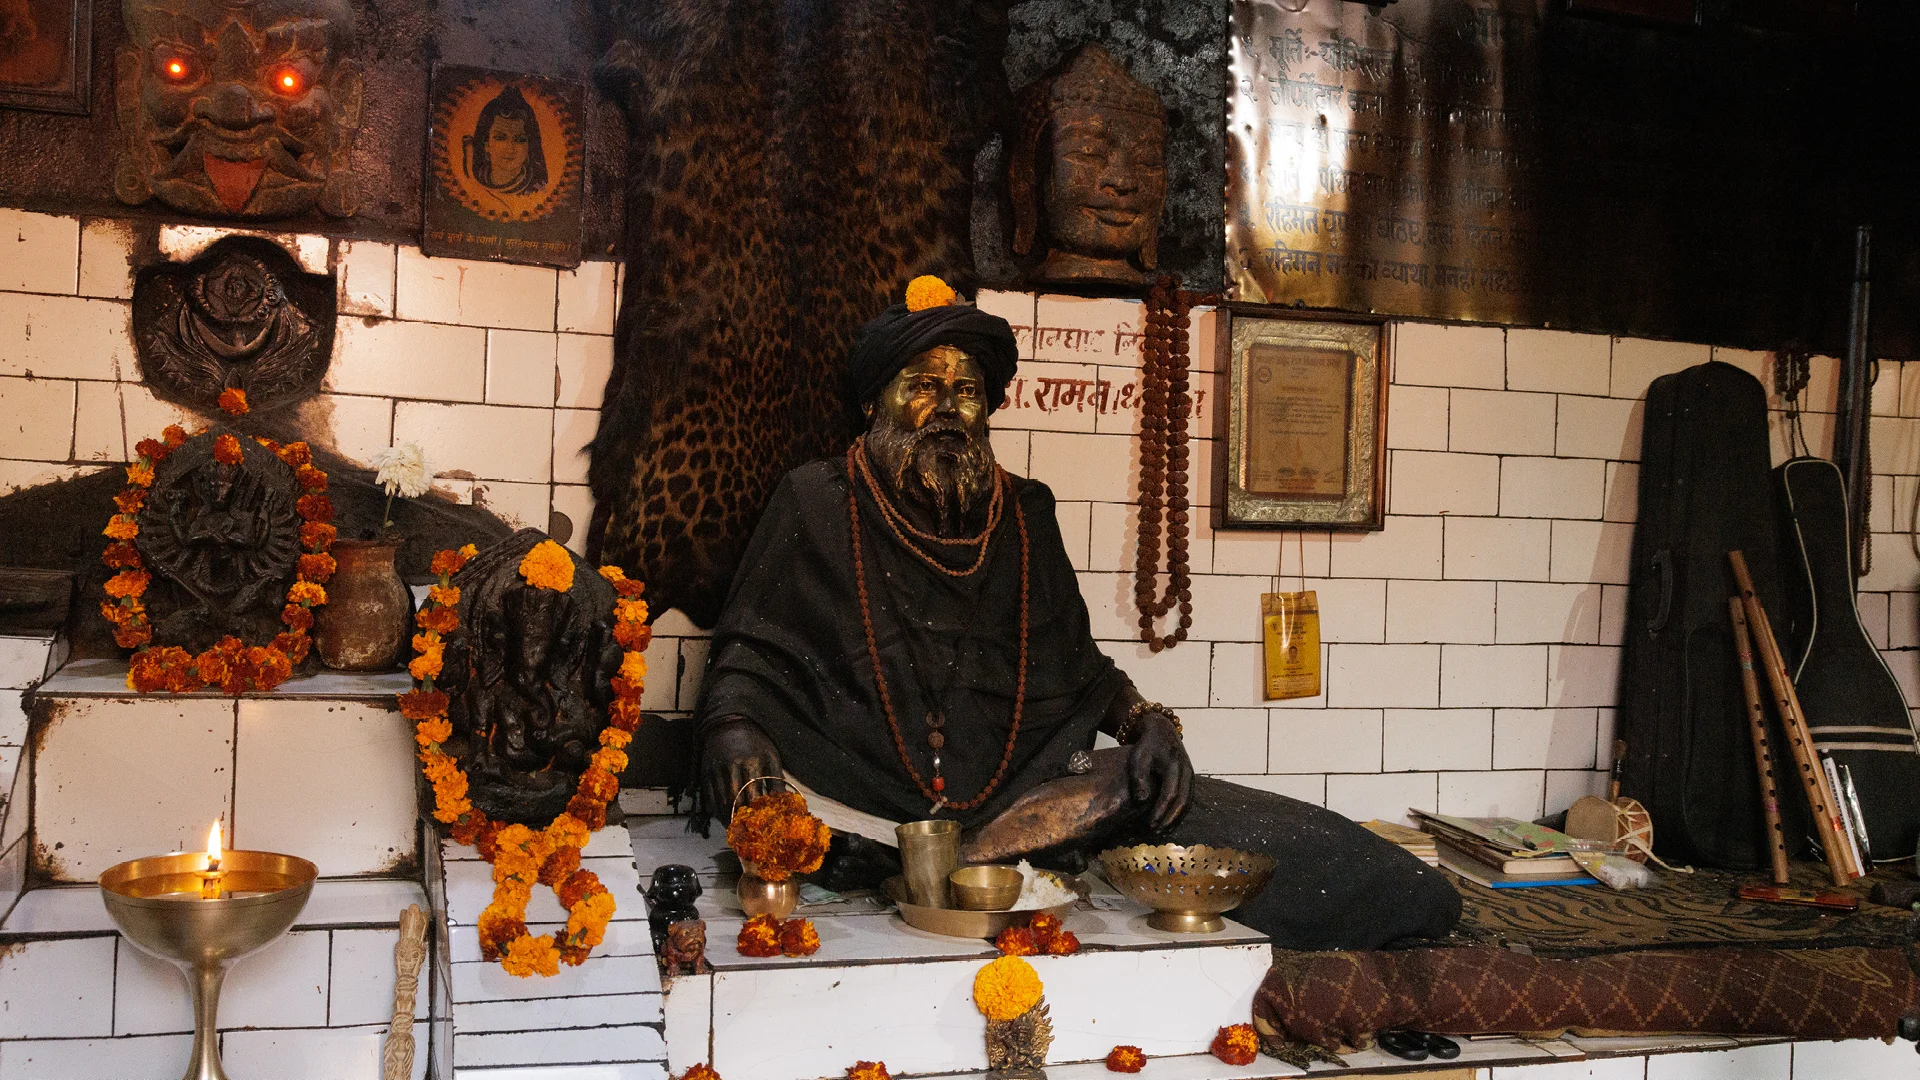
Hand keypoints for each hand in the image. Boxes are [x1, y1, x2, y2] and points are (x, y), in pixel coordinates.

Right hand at [699, 717, 783, 824]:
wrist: (728, 723)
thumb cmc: (755, 741)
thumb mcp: (771, 756)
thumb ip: (776, 780)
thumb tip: (783, 803)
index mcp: (752, 763)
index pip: (754, 796)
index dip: (758, 815)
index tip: (763, 829)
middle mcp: (731, 768)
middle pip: (736, 803)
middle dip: (742, 821)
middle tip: (749, 835)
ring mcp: (716, 771)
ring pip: (721, 803)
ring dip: (728, 820)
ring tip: (737, 832)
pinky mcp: (705, 773)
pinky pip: (710, 798)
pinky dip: (717, 812)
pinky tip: (724, 820)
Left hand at [1127, 711, 1191, 832]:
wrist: (1162, 730)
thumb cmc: (1147, 744)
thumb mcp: (1139, 756)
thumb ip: (1139, 777)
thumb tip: (1141, 800)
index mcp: (1174, 764)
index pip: (1170, 794)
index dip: (1161, 811)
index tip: (1150, 825)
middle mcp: (1187, 771)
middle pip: (1183, 801)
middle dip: (1170, 819)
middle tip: (1156, 832)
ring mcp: (1191, 775)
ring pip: (1188, 802)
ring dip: (1176, 819)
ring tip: (1162, 832)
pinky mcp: (1190, 779)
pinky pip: (1188, 799)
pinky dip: (1180, 813)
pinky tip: (1169, 824)